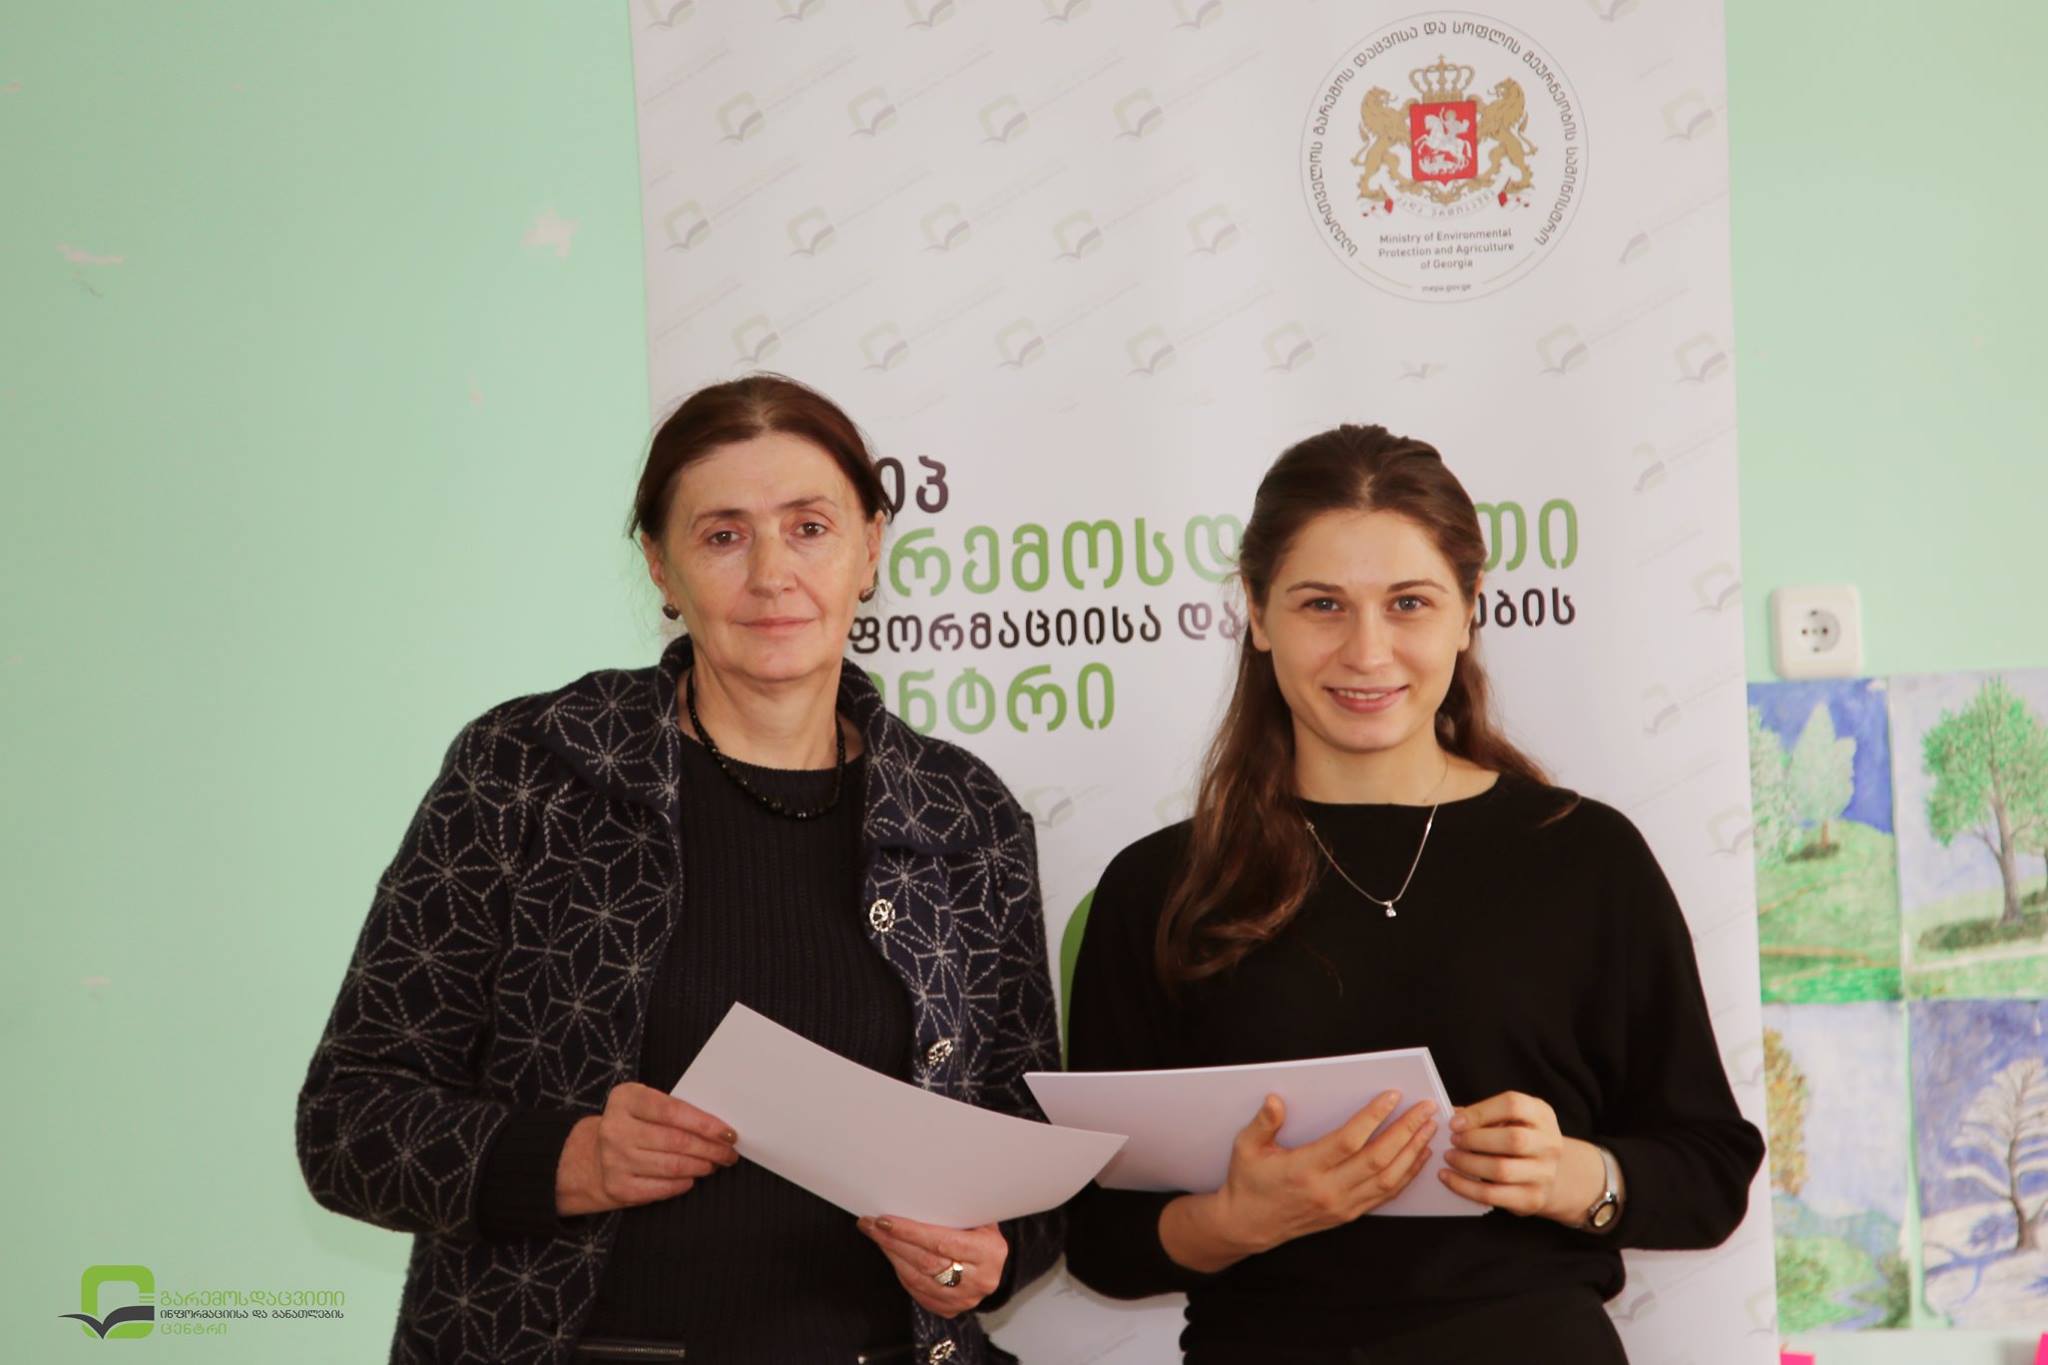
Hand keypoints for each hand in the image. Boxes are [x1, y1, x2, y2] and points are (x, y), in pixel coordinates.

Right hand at [556, 1083, 739, 1215]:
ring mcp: (614, 1160)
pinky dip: (682, 1184)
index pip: (672, 1111)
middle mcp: (616, 1128)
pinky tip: (692, 1178)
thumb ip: (673, 1108)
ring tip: (714, 1164)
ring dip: (701, 1166)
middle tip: (728, 1152)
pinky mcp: (618, 1186)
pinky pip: (660, 1188)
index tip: (728, 1133)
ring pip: (672, 1166)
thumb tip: (717, 1127)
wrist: (591, 1157)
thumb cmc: (631, 1125)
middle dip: (710, 1148)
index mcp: (625, 1099)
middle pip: (676, 1141)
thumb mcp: (644, 1104)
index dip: (705, 1123)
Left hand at [856, 1217, 1007, 1317]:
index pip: (941, 1242)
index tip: (885, 1221)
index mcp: (990, 1252)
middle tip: (871, 1225)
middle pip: (925, 1262)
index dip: (910, 1232)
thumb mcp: (978, 1217)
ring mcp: (965, 1299)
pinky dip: (901, 1272)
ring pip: (918, 1279)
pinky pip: (918, 1292)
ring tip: (877, 1236)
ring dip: (892, 1256)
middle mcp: (980, 1279)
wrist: (993, 1261)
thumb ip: (953, 1211)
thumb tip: (912, 1196)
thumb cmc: (981, 1232)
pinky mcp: (951, 1309)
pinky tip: (891, 1255)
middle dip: (894, 1241)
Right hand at [1183, 1090, 1437, 1263]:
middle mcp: (1327, 1190)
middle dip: (1406, 1131)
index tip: (1393, 1096)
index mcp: (1304, 1169)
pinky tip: (1418, 1156)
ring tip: (1430, 1128)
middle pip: (1377, 1159)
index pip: (1348, 1141)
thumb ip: (1263, 1123)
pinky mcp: (1348, 1215)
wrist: (1248, 1224)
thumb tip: (1275, 1100)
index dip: (1373, 1117)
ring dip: (1413, 1152)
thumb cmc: (1248, 1181)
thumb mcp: (1246, 1147)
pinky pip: (1385, 1195)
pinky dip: (1407, 1175)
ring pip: (1388, 1179)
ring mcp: (1341, 1206)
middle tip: (1427, 1108)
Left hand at [1438, 1090, 1603, 1224]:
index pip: (1513, 1105)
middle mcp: (1549, 1143)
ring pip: (1502, 1169)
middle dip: (1475, 1140)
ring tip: (1449, 1157)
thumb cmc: (1515, 1138)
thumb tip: (1450, 1116)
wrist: (1545, 1173)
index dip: (1480, 1112)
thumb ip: (1482, 1115)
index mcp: (1541, 1114)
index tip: (1455, 1122)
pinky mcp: (1533, 1198)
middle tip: (1452, 1140)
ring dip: (1468, 1163)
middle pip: (1513, 1139)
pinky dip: (1465, 1187)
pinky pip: (1493, 1195)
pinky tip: (1449, 1178)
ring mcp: (1544, 1173)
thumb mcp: (1507, 1119)